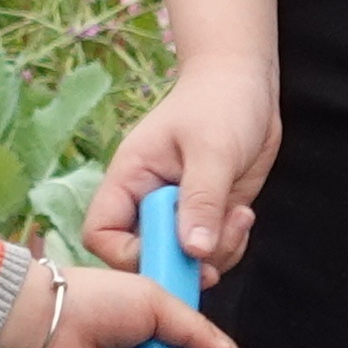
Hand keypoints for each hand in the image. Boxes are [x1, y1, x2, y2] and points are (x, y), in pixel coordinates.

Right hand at [88, 0, 282, 273]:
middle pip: (143, 257)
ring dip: (214, 255)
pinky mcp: (206, 217)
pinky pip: (209, 253)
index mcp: (129, 179)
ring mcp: (178, 212)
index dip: (126, 256)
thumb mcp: (212, 150)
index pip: (102, 233)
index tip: (170, 253)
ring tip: (238, 220)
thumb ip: (201, 200)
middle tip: (213, 259)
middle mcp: (147, 201)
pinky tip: (243, 216)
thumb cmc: (219, 102)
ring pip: (181, 260)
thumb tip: (194, 252)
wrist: (246, 82)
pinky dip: (229, 246)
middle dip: (180, 264)